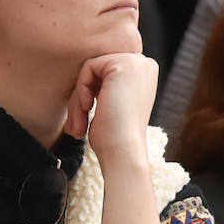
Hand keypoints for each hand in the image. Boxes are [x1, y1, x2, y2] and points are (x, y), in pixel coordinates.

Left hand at [67, 53, 165, 223]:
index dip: (88, 95)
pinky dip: (81, 93)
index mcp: (142, 77)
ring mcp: (136, 63)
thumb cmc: (115, 148)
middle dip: (82, 96)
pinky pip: (86, 68)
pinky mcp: (123, 64)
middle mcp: (144, 66)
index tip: (87, 123)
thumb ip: (106, 98)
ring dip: (79, 98)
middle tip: (83, 124)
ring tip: (83, 123)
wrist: (124, 160)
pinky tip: (87, 115)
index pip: (100, 70)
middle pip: (92, 67)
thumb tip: (93, 108)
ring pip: (87, 68)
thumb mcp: (109, 116)